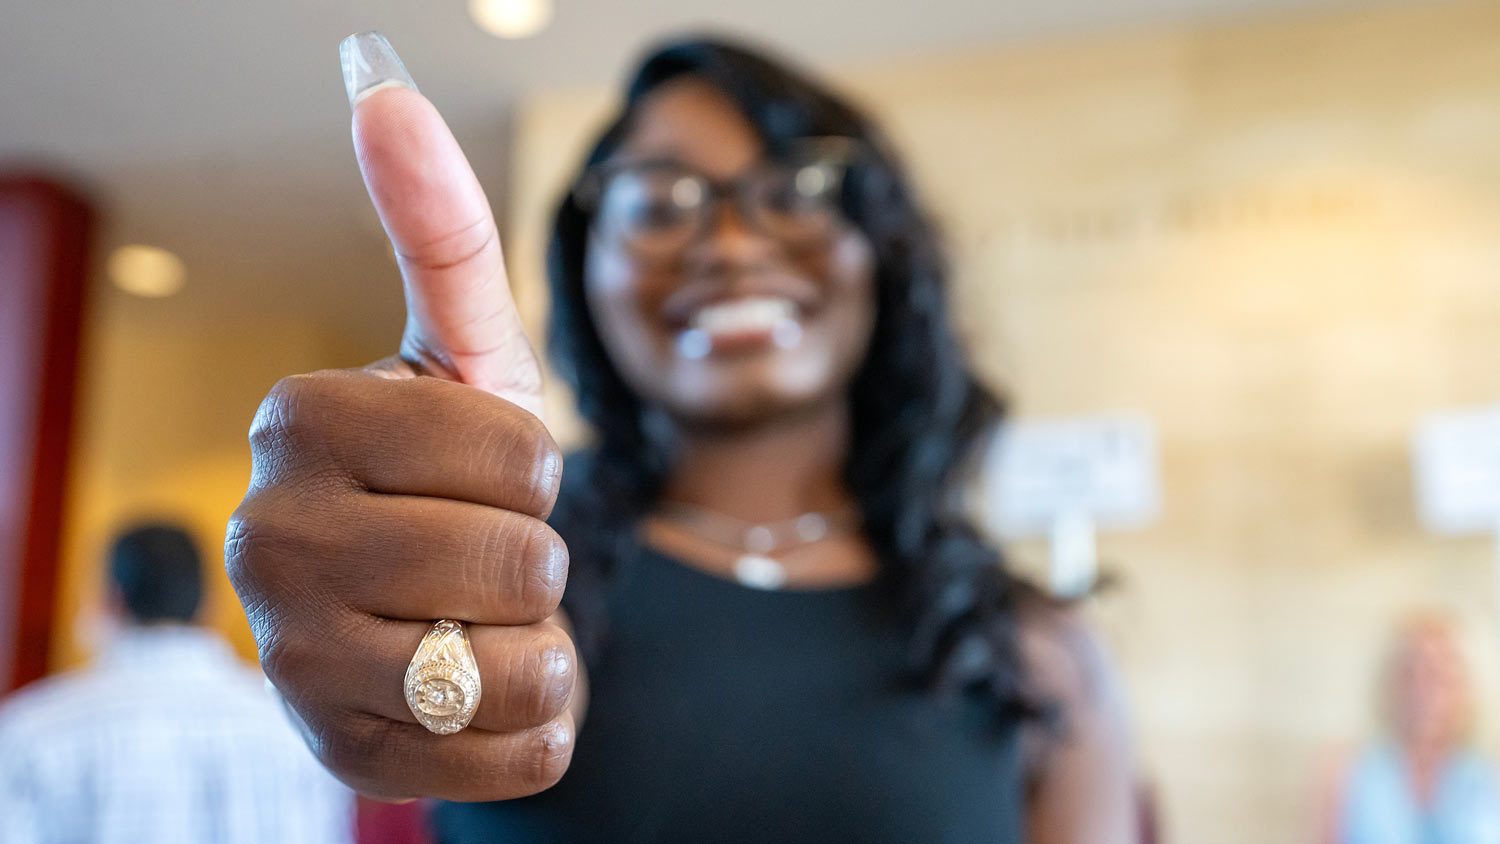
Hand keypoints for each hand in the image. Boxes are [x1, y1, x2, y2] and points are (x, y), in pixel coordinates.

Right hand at [226, 31, 574, 800]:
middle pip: (518, 564)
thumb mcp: (463, 352)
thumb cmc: (455, 472)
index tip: (489, 471)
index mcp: (299, 423)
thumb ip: (438, 226)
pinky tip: (484, 687)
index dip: (540, 468)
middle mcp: (269, 543)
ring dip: (545, 645)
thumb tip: (380, 82)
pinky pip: (522, 756)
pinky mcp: (347, 761)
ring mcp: (295, 665)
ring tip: (486, 618)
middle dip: (541, 558)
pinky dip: (541, 723)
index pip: (518, 453)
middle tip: (486, 549)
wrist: (419, 607)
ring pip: (518, 669)